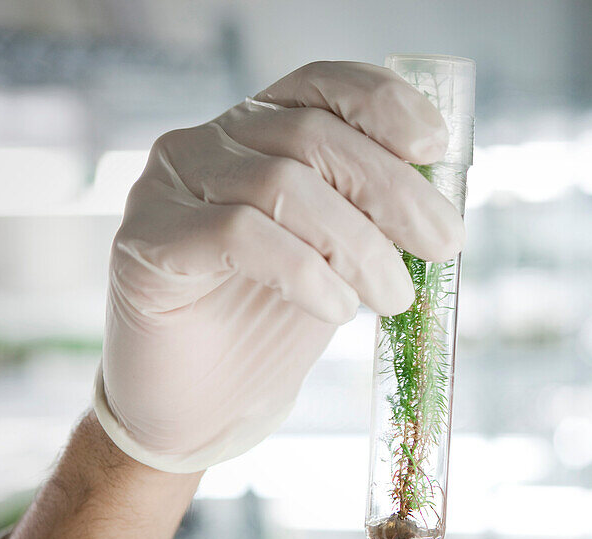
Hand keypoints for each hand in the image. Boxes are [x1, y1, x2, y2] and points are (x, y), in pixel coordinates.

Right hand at [94, 61, 464, 472]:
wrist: (205, 402)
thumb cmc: (277, 321)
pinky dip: (305, 271)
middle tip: (444, 244)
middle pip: (312, 135)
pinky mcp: (147, 239)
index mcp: (263, 131)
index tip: (436, 148)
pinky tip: (337, 308)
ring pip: (281, 184)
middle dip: (392, 189)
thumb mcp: (343, 256)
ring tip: (396, 296)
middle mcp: (211, 142)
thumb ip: (376, 216)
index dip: (384, 105)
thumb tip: (442, 204)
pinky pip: (239, 234)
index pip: (323, 84)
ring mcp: (172, 185)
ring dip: (358, 243)